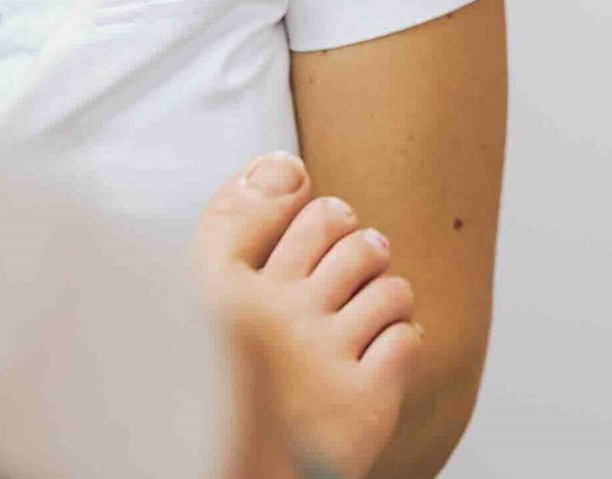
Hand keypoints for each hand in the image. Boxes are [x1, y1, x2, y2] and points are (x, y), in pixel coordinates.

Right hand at [192, 153, 422, 478]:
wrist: (243, 477)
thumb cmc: (229, 387)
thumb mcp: (204, 306)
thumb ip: (235, 227)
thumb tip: (285, 165)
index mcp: (219, 294)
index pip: (291, 204)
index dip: (312, 211)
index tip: (311, 233)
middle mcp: (266, 319)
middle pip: (348, 232)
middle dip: (357, 247)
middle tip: (343, 279)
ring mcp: (316, 358)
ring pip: (387, 283)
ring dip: (383, 297)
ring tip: (361, 320)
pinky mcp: (359, 401)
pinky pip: (408, 337)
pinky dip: (398, 346)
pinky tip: (373, 363)